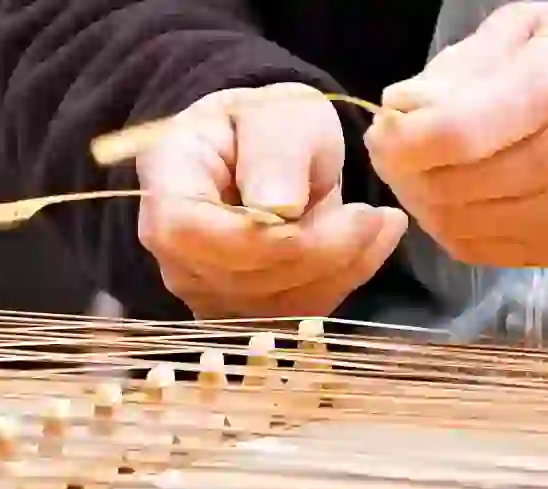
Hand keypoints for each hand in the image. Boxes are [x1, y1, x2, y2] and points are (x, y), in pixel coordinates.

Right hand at [136, 83, 407, 317]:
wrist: (265, 150)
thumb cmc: (265, 123)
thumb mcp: (279, 115)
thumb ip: (274, 153)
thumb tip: (277, 208)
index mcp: (165, 185)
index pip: (190, 233)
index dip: (262, 238)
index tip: (335, 212)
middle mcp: (173, 252)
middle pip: (242, 276)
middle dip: (321, 252)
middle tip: (375, 215)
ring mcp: (205, 290)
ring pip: (276, 304)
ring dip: (341, 268)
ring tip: (381, 223)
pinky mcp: (244, 312)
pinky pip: (297, 313)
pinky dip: (344, 281)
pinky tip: (372, 244)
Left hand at [364, 1, 547, 267]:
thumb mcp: (515, 30)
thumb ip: (453, 70)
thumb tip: (399, 112)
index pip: (455, 135)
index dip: (401, 140)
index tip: (383, 128)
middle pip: (450, 186)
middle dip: (402, 169)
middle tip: (394, 148)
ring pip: (455, 224)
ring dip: (420, 199)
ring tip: (421, 168)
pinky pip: (475, 248)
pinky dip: (448, 224)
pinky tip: (453, 194)